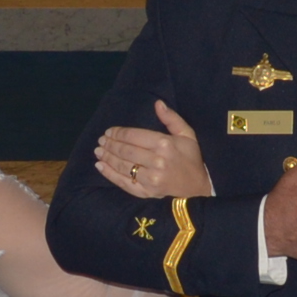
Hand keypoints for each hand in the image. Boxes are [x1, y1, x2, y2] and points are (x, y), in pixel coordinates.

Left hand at [92, 100, 215, 200]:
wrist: (198, 189)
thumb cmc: (191, 159)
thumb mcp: (187, 135)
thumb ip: (172, 119)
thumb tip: (157, 103)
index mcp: (164, 144)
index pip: (134, 136)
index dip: (118, 133)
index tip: (109, 131)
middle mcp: (156, 161)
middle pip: (125, 150)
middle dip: (110, 144)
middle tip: (101, 140)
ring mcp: (150, 179)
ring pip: (122, 166)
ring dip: (107, 157)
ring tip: (98, 150)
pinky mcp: (146, 193)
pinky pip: (124, 183)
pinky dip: (109, 174)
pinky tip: (100, 166)